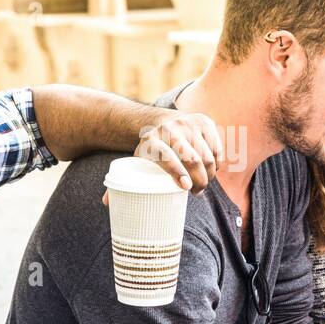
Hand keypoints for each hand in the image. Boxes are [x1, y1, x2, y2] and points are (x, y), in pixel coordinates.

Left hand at [102, 111, 225, 205]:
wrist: (159, 121)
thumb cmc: (150, 150)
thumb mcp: (137, 160)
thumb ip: (124, 180)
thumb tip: (107, 203)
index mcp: (151, 140)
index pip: (166, 156)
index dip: (177, 172)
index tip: (185, 187)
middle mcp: (171, 129)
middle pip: (192, 159)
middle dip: (199, 180)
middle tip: (197, 192)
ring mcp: (189, 124)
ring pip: (208, 157)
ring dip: (210, 176)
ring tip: (203, 184)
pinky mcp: (204, 122)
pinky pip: (217, 149)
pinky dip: (217, 164)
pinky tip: (211, 170)